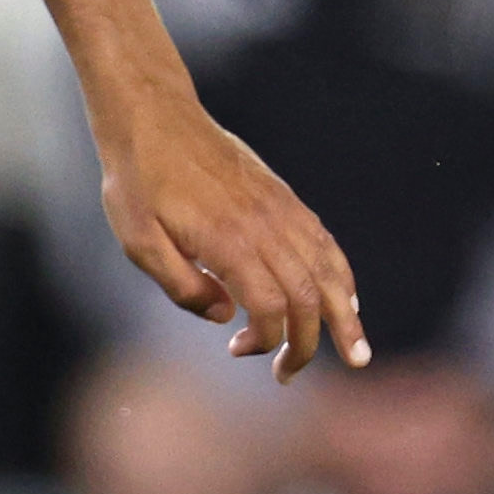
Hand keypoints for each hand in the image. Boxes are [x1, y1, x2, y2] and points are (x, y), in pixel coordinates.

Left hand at [101, 98, 368, 381]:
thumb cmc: (138, 182)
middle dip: (308, 344)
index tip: (236, 350)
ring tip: (356, 350)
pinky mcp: (283, 198)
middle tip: (289, 374)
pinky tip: (345, 299)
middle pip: (307, 297)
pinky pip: (324, 242)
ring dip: (345, 315)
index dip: (264, 340)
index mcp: (229, 242)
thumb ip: (180, 285)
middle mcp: (265, 226)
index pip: (269, 307)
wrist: (155, 118)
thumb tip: (223, 315)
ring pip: (329, 270)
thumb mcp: (137, 241)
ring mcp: (280, 210)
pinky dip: (340, 276)